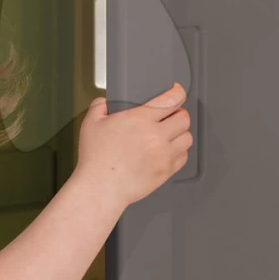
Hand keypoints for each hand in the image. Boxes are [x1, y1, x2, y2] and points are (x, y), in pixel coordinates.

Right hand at [75, 83, 192, 209]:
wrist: (101, 188)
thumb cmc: (96, 160)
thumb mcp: (91, 123)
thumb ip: (99, 106)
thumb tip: (105, 102)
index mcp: (140, 119)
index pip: (172, 99)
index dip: (178, 92)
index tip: (177, 91)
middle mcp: (156, 135)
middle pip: (184, 118)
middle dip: (179, 114)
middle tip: (171, 116)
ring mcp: (163, 154)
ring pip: (187, 138)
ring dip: (181, 133)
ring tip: (170, 134)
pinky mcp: (166, 171)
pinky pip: (183, 157)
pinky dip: (179, 152)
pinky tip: (168, 151)